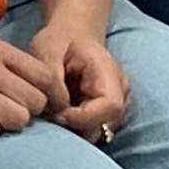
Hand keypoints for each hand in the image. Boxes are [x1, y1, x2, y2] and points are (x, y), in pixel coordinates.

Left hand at [30, 15, 131, 141]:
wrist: (72, 35)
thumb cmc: (60, 40)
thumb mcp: (48, 48)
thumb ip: (52, 77)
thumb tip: (59, 108)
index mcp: (110, 74)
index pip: (110, 107)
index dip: (82, 118)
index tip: (55, 113)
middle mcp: (120, 94)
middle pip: (104, 126)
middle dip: (74, 127)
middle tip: (49, 114)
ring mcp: (115, 107)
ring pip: (96, 133)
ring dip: (72, 129)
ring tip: (52, 112)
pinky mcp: (104, 116)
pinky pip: (90, 131)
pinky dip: (73, 128)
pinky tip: (58, 114)